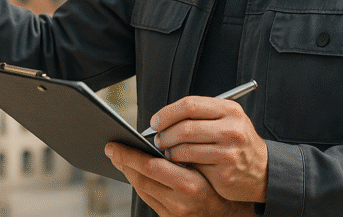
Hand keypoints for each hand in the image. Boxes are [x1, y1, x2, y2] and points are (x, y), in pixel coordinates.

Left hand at [104, 143, 252, 216]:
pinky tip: (133, 170)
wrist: (231, 215)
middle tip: (111, 147)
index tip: (119, 142)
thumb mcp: (212, 162)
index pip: (152, 166)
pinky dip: (138, 181)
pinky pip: (148, 197)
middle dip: (124, 159)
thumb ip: (188, 148)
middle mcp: (184, 199)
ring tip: (119, 156)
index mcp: (193, 184)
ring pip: (142, 187)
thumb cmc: (222, 183)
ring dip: (128, 170)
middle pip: (143, 175)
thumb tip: (159, 134)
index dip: (130, 154)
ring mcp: (176, 212)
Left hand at [150, 96, 267, 202]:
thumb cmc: (237, 143)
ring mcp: (228, 151)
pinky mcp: (224, 172)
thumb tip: (164, 118)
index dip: (167, 112)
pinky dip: (179, 165)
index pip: (190, 105)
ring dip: (169, 151)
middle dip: (165, 134)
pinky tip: (177, 163)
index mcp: (230, 110)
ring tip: (166, 151)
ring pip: (185, 148)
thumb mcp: (228, 120)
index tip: (155, 121)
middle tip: (157, 139)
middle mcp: (231, 129)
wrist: (262, 171)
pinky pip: (192, 166)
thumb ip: (201, 115)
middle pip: (185, 127)